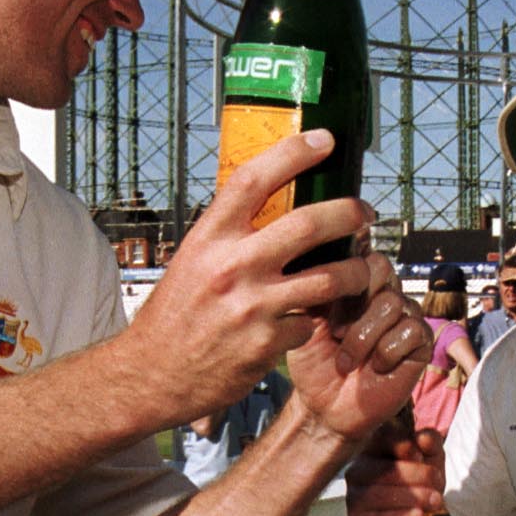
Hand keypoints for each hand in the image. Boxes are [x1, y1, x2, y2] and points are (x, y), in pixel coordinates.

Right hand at [125, 130, 377, 424]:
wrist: (151, 374)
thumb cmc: (174, 315)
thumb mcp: (192, 260)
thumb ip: (229, 236)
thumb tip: (270, 207)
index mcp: (209, 237)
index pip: (255, 179)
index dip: (294, 153)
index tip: (324, 140)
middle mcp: (232, 265)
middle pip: (309, 224)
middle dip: (349, 213)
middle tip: (364, 213)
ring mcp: (252, 305)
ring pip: (329, 278)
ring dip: (356, 273)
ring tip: (362, 270)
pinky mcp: (267, 343)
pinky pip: (309, 323)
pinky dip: (314, 322)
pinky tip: (312, 322)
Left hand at [284, 254, 431, 447]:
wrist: (325, 407)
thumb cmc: (314, 364)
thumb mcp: (304, 318)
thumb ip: (313, 283)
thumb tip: (316, 251)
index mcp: (356, 283)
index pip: (360, 253)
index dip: (343, 276)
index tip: (325, 311)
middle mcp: (383, 293)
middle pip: (380, 268)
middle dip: (353, 304)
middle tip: (336, 332)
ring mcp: (405, 316)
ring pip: (391, 302)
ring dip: (362, 337)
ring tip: (347, 359)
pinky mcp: (420, 342)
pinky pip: (410, 330)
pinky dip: (386, 352)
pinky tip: (375, 368)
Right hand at [345, 423, 446, 515]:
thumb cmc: (420, 483)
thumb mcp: (431, 459)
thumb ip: (431, 443)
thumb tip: (423, 438)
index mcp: (373, 447)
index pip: (382, 438)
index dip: (403, 446)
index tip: (421, 457)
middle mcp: (358, 469)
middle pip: (383, 469)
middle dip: (416, 475)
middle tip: (438, 483)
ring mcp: (354, 495)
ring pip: (379, 494)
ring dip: (412, 497)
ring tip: (435, 501)